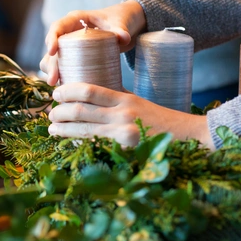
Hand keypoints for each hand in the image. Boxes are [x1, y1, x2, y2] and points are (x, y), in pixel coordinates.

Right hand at [40, 1, 146, 85]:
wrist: (123, 25)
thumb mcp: (120, 23)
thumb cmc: (118, 19)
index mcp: (76, 19)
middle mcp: (69, 32)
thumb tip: (123, 38)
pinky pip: (62, 66)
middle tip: (53, 80)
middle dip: (50, 64)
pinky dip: (61, 76)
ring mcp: (70, 45)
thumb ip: (121, 30)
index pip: (58, 27)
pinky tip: (64, 89)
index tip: (51, 52)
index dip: (52, 38)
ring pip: (53, 58)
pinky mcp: (74, 56)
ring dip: (51, 72)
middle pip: (54, 47)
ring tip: (56, 86)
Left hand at [48, 82, 214, 148]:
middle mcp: (122, 113)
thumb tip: (86, 99)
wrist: (190, 137)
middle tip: (50, 114)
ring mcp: (123, 133)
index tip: (56, 94)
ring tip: (52, 128)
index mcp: (124, 98)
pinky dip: (78, 143)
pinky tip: (68, 142)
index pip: (88, 90)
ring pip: (84, 129)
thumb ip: (114, 101)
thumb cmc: (160, 121)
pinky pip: (95, 146)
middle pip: (81, 110)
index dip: (67, 91)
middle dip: (60, 112)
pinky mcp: (126, 150)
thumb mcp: (137, 103)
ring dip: (63, 129)